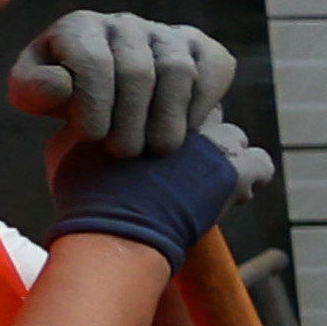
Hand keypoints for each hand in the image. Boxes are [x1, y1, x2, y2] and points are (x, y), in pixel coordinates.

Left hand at [13, 12, 241, 157]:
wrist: (109, 100)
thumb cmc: (68, 100)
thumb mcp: (33, 97)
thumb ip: (32, 89)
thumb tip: (60, 84)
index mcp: (80, 28)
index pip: (93, 60)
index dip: (94, 103)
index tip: (92, 138)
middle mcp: (125, 24)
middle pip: (137, 70)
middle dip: (131, 118)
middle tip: (125, 153)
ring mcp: (167, 33)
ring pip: (177, 71)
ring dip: (168, 117)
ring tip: (157, 149)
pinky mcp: (202, 48)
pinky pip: (213, 68)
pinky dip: (202, 102)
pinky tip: (186, 130)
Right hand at [29, 116, 257, 264]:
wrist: (115, 231)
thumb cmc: (86, 194)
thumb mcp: (68, 146)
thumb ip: (81, 120)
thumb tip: (80, 113)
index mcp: (149, 104)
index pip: (171, 93)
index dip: (166, 116)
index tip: (156, 138)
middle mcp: (185, 117)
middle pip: (205, 114)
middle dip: (196, 136)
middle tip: (179, 166)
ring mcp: (216, 144)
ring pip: (233, 137)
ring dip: (222, 157)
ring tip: (201, 184)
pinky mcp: (238, 173)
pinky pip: (258, 165)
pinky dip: (250, 177)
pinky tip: (232, 191)